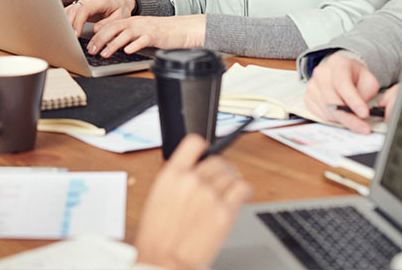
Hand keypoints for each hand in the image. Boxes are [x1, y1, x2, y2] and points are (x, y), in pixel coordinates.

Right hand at [64, 0, 134, 35]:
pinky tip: (65, 31)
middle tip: (68, 39)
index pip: (84, 10)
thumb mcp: (120, 18)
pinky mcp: (79, 5)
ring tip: (65, 37)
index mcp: (99, 0)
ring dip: (65, 23)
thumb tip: (96, 29)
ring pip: (69, 10)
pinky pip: (69, 12)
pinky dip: (65, 21)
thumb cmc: (121, 9)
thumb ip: (108, 23)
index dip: (78, 23)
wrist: (120, 2)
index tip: (76, 34)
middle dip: (69, 25)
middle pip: (73, 10)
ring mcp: (82, 1)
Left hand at [86, 14, 204, 57]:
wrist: (182, 29)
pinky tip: (128, 51)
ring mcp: (146, 29)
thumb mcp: (141, 31)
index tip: (89, 45)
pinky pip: (144, 39)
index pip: (110, 26)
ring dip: (113, 44)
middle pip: (114, 28)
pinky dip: (135, 45)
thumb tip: (110, 42)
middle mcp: (137, 23)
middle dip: (101, 39)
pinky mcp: (156, 36)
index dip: (98, 35)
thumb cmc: (161, 32)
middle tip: (92, 50)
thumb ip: (127, 35)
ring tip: (104, 53)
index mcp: (132, 22)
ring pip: (126, 34)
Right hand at [135, 133, 250, 269]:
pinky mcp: (225, 212)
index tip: (206, 152)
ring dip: (231, 180)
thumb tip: (194, 171)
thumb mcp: (158, 196)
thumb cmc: (158, 236)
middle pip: (217, 161)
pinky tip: (237, 196)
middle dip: (219, 170)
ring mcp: (210, 195)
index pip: (194, 142)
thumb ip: (177, 179)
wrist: (165, 261)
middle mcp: (192, 180)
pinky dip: (242, 190)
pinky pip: (243, 189)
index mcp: (172, 174)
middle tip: (218, 180)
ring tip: (226, 191)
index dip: (203, 147)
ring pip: (231, 174)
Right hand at [303, 51, 382, 133]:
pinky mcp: (308, 97)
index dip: (353, 100)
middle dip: (348, 117)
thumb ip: (367, 93)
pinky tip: (342, 116)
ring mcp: (312, 85)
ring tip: (355, 120)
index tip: (364, 114)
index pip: (342, 83)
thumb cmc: (355, 77)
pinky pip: (320, 114)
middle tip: (363, 127)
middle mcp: (321, 72)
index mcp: (337, 63)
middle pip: (331, 99)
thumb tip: (360, 111)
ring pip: (326, 110)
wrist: (342, 74)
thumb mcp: (368, 80)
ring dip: (342, 119)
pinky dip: (333, 119)